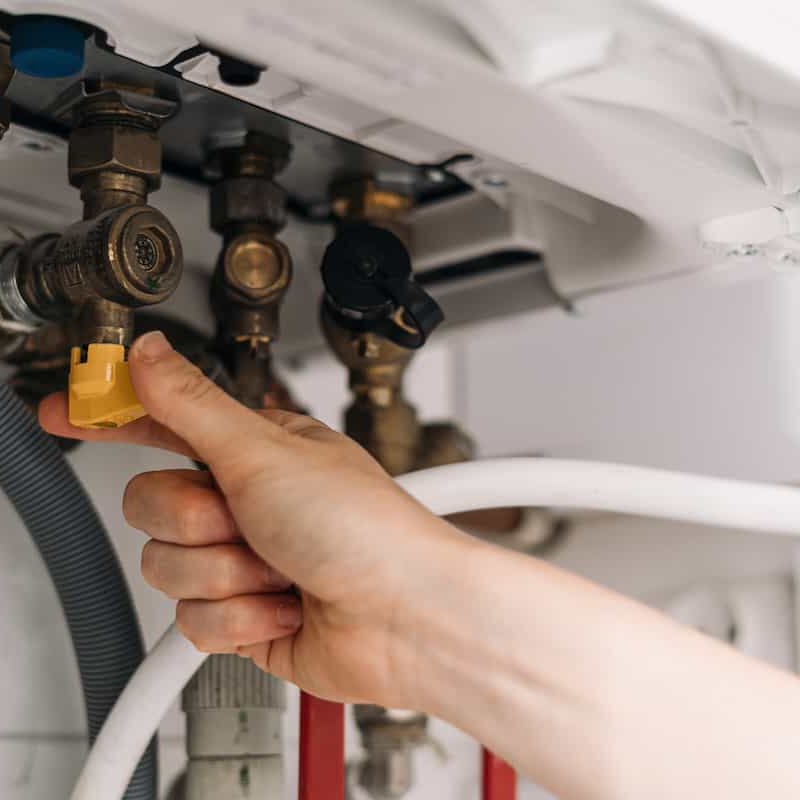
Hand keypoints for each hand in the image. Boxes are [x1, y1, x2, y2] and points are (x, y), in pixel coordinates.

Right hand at [39, 331, 466, 708]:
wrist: (406, 617)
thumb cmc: (365, 528)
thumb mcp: (266, 454)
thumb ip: (192, 407)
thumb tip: (151, 353)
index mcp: (254, 450)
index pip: (165, 424)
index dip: (114, 415)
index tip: (68, 407)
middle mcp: (246, 501)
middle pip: (152, 504)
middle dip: (198, 520)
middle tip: (247, 519)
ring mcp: (245, 560)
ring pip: (169, 567)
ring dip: (228, 572)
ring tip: (283, 568)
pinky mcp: (244, 614)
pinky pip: (195, 619)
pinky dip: (241, 615)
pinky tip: (286, 605)